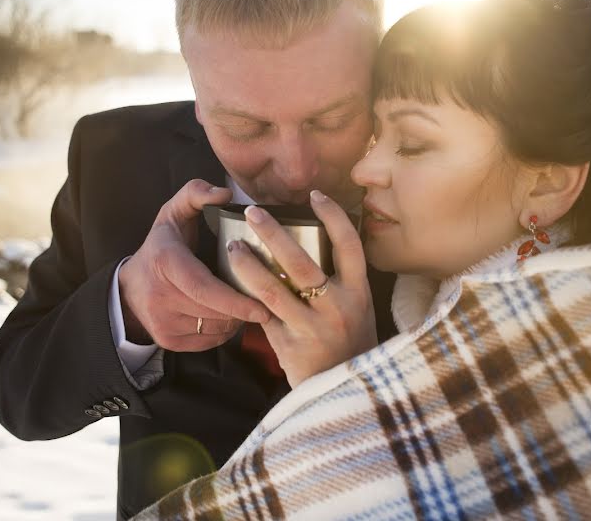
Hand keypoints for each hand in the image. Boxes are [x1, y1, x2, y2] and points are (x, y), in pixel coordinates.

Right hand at [118, 179, 270, 351]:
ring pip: (215, 329)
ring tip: (242, 303)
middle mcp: (159, 297)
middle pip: (214, 312)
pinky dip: (223, 330)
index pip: (203, 288)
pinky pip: (208, 341)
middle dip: (242, 309)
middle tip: (262, 298)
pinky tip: (226, 314)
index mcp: (165, 262)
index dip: (235, 300)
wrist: (129, 287)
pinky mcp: (167, 341)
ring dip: (235, 319)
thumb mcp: (174, 212)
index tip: (263, 306)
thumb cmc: (162, 246)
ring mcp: (162, 323)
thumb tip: (225, 193)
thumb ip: (196, 193)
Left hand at [227, 190, 375, 387]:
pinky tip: (231, 283)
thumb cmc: (351, 345)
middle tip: (253, 213)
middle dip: (274, 234)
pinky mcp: (289, 347)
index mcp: (359, 293)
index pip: (349, 246)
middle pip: (302, 263)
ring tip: (233, 247)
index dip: (333, 217)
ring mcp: (312, 328)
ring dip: (249, 265)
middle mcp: (339, 307)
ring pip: (274, 289)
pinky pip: (263, 316)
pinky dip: (247, 298)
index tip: (314, 196)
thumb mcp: (358, 310)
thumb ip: (340, 282)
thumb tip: (313, 242)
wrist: (347, 395)